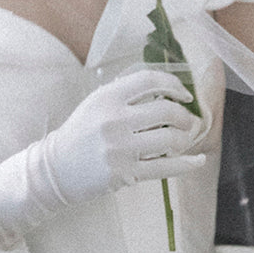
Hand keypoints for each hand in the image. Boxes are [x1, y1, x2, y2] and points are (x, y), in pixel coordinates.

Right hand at [45, 67, 206, 203]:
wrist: (56, 169)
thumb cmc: (80, 134)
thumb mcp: (95, 104)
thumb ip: (124, 94)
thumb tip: (163, 88)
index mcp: (107, 97)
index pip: (150, 80)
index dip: (174, 84)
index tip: (185, 94)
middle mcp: (114, 119)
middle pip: (166, 110)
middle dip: (185, 115)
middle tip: (189, 121)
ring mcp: (120, 148)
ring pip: (169, 139)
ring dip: (185, 138)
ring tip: (185, 139)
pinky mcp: (124, 172)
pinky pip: (165, 168)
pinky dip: (186, 164)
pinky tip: (197, 161)